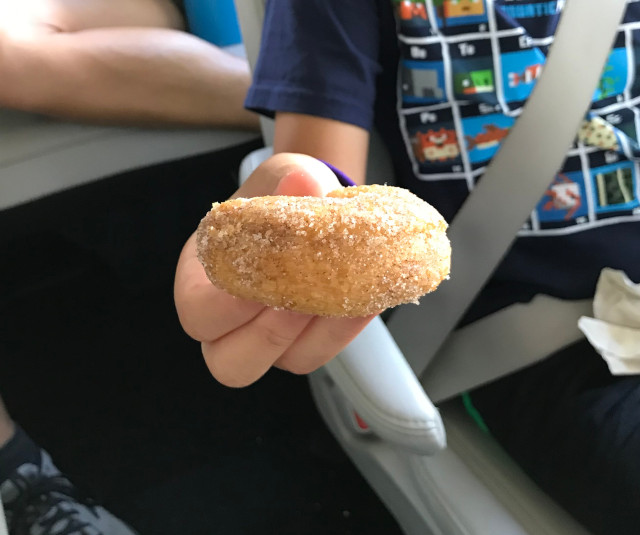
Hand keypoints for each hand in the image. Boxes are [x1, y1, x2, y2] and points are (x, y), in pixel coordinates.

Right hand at [174, 153, 375, 386]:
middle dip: (268, 335)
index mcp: (203, 277)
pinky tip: (364, 297)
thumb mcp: (281, 176)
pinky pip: (323, 351)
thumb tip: (302, 183)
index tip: (261, 278)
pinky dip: (344, 328)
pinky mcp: (307, 342)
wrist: (318, 203)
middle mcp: (231, 320)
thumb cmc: (284, 194)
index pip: (198, 314)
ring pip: (284, 363)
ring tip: (340, 294)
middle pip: (231, 363)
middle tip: (299, 299)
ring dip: (314, 334)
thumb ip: (286, 181)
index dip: (225, 307)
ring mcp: (271, 338)